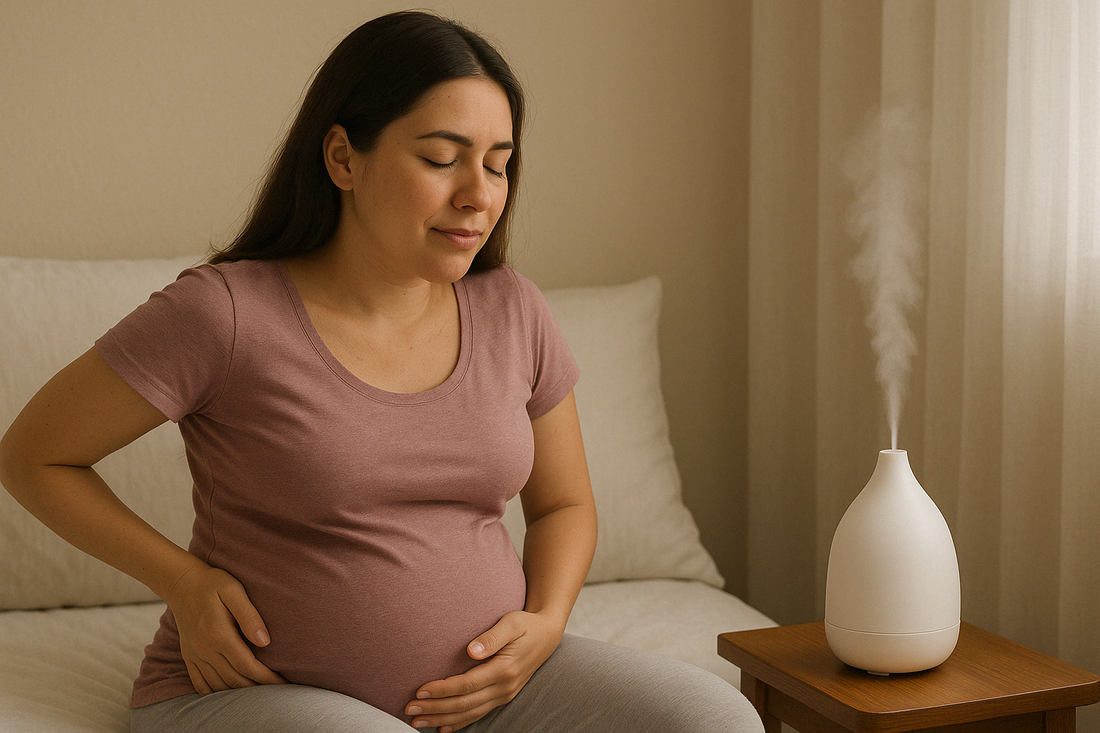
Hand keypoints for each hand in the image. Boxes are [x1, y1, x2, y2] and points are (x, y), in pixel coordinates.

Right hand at [165, 563, 285, 694]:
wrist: (182, 584)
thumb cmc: (213, 584)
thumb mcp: (234, 591)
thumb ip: (249, 616)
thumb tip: (265, 641)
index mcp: (218, 634)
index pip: (246, 665)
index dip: (266, 678)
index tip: (282, 685)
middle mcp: (204, 649)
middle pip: (234, 680)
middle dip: (257, 689)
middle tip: (276, 692)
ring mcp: (194, 655)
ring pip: (218, 685)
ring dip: (239, 694)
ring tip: (259, 694)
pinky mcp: (189, 656)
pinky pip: (200, 683)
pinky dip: (215, 693)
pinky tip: (229, 695)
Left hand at [406, 611, 562, 731]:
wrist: (547, 635)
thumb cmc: (525, 625)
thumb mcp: (512, 622)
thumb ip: (492, 636)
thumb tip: (472, 650)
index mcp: (504, 669)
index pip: (466, 684)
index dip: (442, 690)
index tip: (419, 691)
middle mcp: (504, 687)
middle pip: (464, 704)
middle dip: (435, 708)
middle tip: (409, 710)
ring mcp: (504, 695)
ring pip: (469, 713)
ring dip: (441, 719)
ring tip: (417, 722)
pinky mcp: (503, 697)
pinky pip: (478, 714)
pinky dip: (459, 724)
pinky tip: (442, 728)